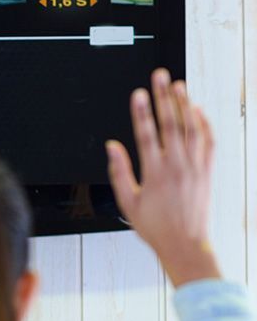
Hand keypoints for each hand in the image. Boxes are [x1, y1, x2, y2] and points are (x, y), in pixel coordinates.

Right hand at [106, 67, 219, 285]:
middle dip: (163, 97)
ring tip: (178, 86)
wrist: (185, 243)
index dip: (141, 112)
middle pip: (170, 123)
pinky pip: (208, 141)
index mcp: (155, 172)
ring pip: (190, 128)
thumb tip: (113, 148)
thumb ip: (119, 172)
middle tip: (160, 77)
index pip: (147, 134)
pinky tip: (198, 111)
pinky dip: (204, 123)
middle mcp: (177, 166)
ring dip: (184, 104)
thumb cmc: (155, 227)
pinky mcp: (207, 171)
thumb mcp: (127, 202)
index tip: (138, 94)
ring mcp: (195, 166)